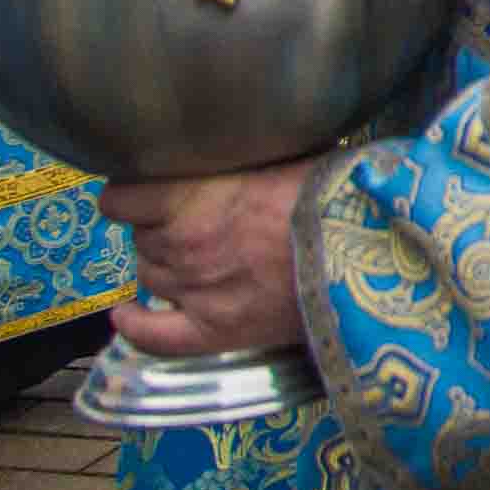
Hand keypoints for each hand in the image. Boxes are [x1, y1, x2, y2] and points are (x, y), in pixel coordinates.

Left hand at [98, 162, 316, 356]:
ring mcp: (193, 292)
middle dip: (160, 230)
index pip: (122, 199)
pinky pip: (154, 335)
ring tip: (194, 258)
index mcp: (188, 199)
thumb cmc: (330, 193)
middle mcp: (180, 246)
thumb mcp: (277, 156)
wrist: (368, 250)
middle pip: (142, 238)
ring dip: (163, 265)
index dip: (132, 195)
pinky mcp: (213, 331)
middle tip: (197, 222)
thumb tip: (225, 153)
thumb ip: (235, 164)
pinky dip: (134, 325)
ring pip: (150, 276)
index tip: (147, 192)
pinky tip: (126, 315)